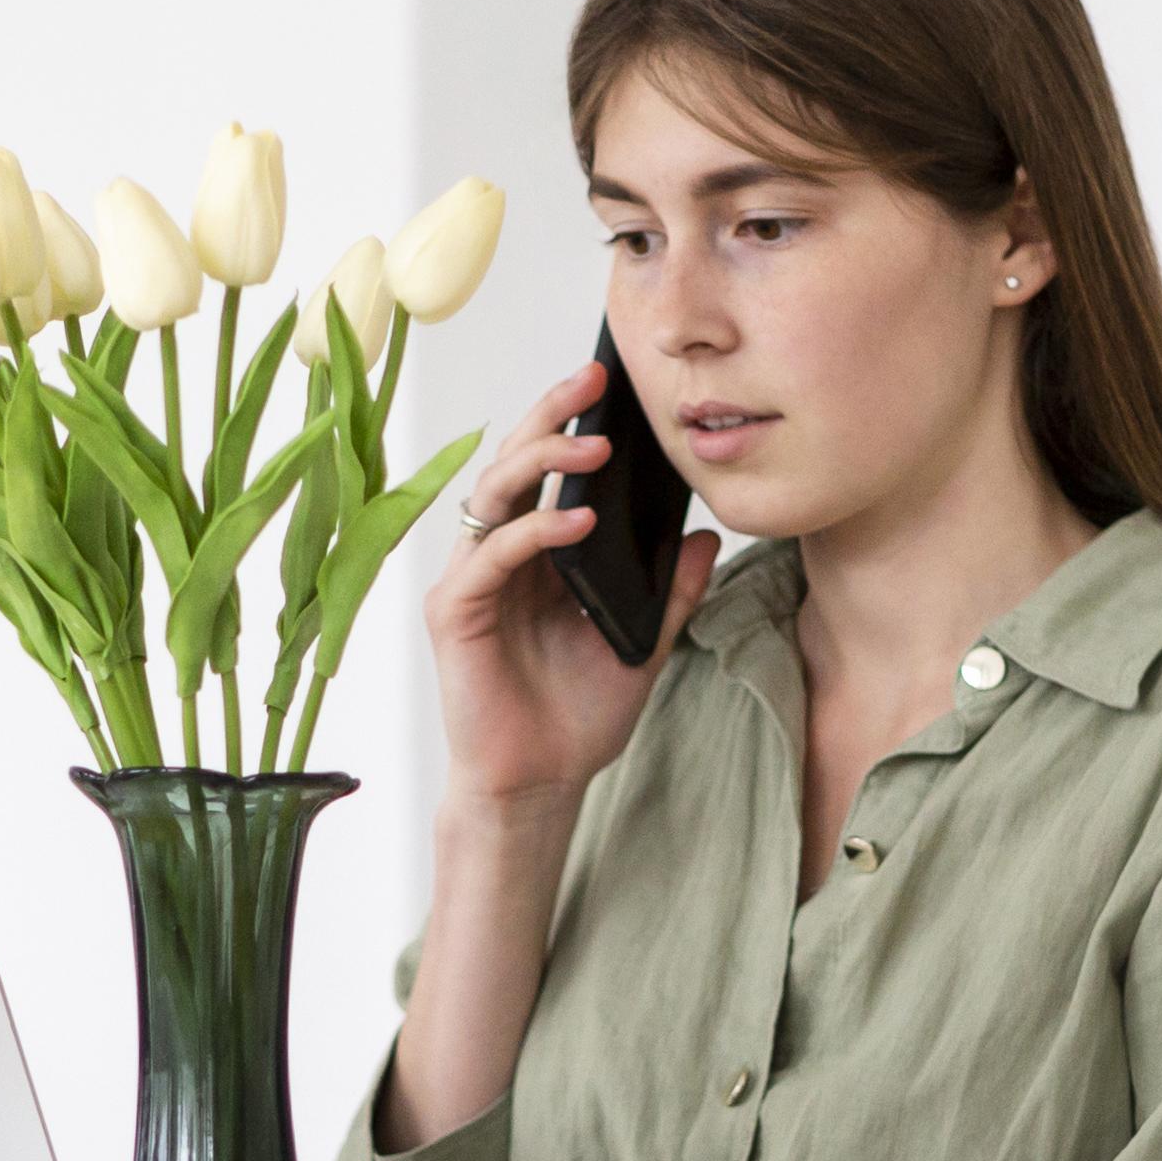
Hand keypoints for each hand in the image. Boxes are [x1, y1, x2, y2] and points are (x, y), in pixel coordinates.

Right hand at [425, 358, 717, 811]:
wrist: (542, 784)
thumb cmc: (578, 717)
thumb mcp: (645, 644)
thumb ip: (669, 592)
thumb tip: (705, 538)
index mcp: (538, 554)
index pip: (550, 469)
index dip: (573, 421)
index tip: (613, 383)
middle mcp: (499, 556)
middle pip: (515, 461)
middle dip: (552, 412)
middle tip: (594, 376)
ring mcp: (474, 579)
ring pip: (495, 491)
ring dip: (543, 458)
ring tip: (595, 443)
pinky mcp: (456, 611)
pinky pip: (491, 554)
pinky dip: (533, 530)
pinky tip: (578, 520)